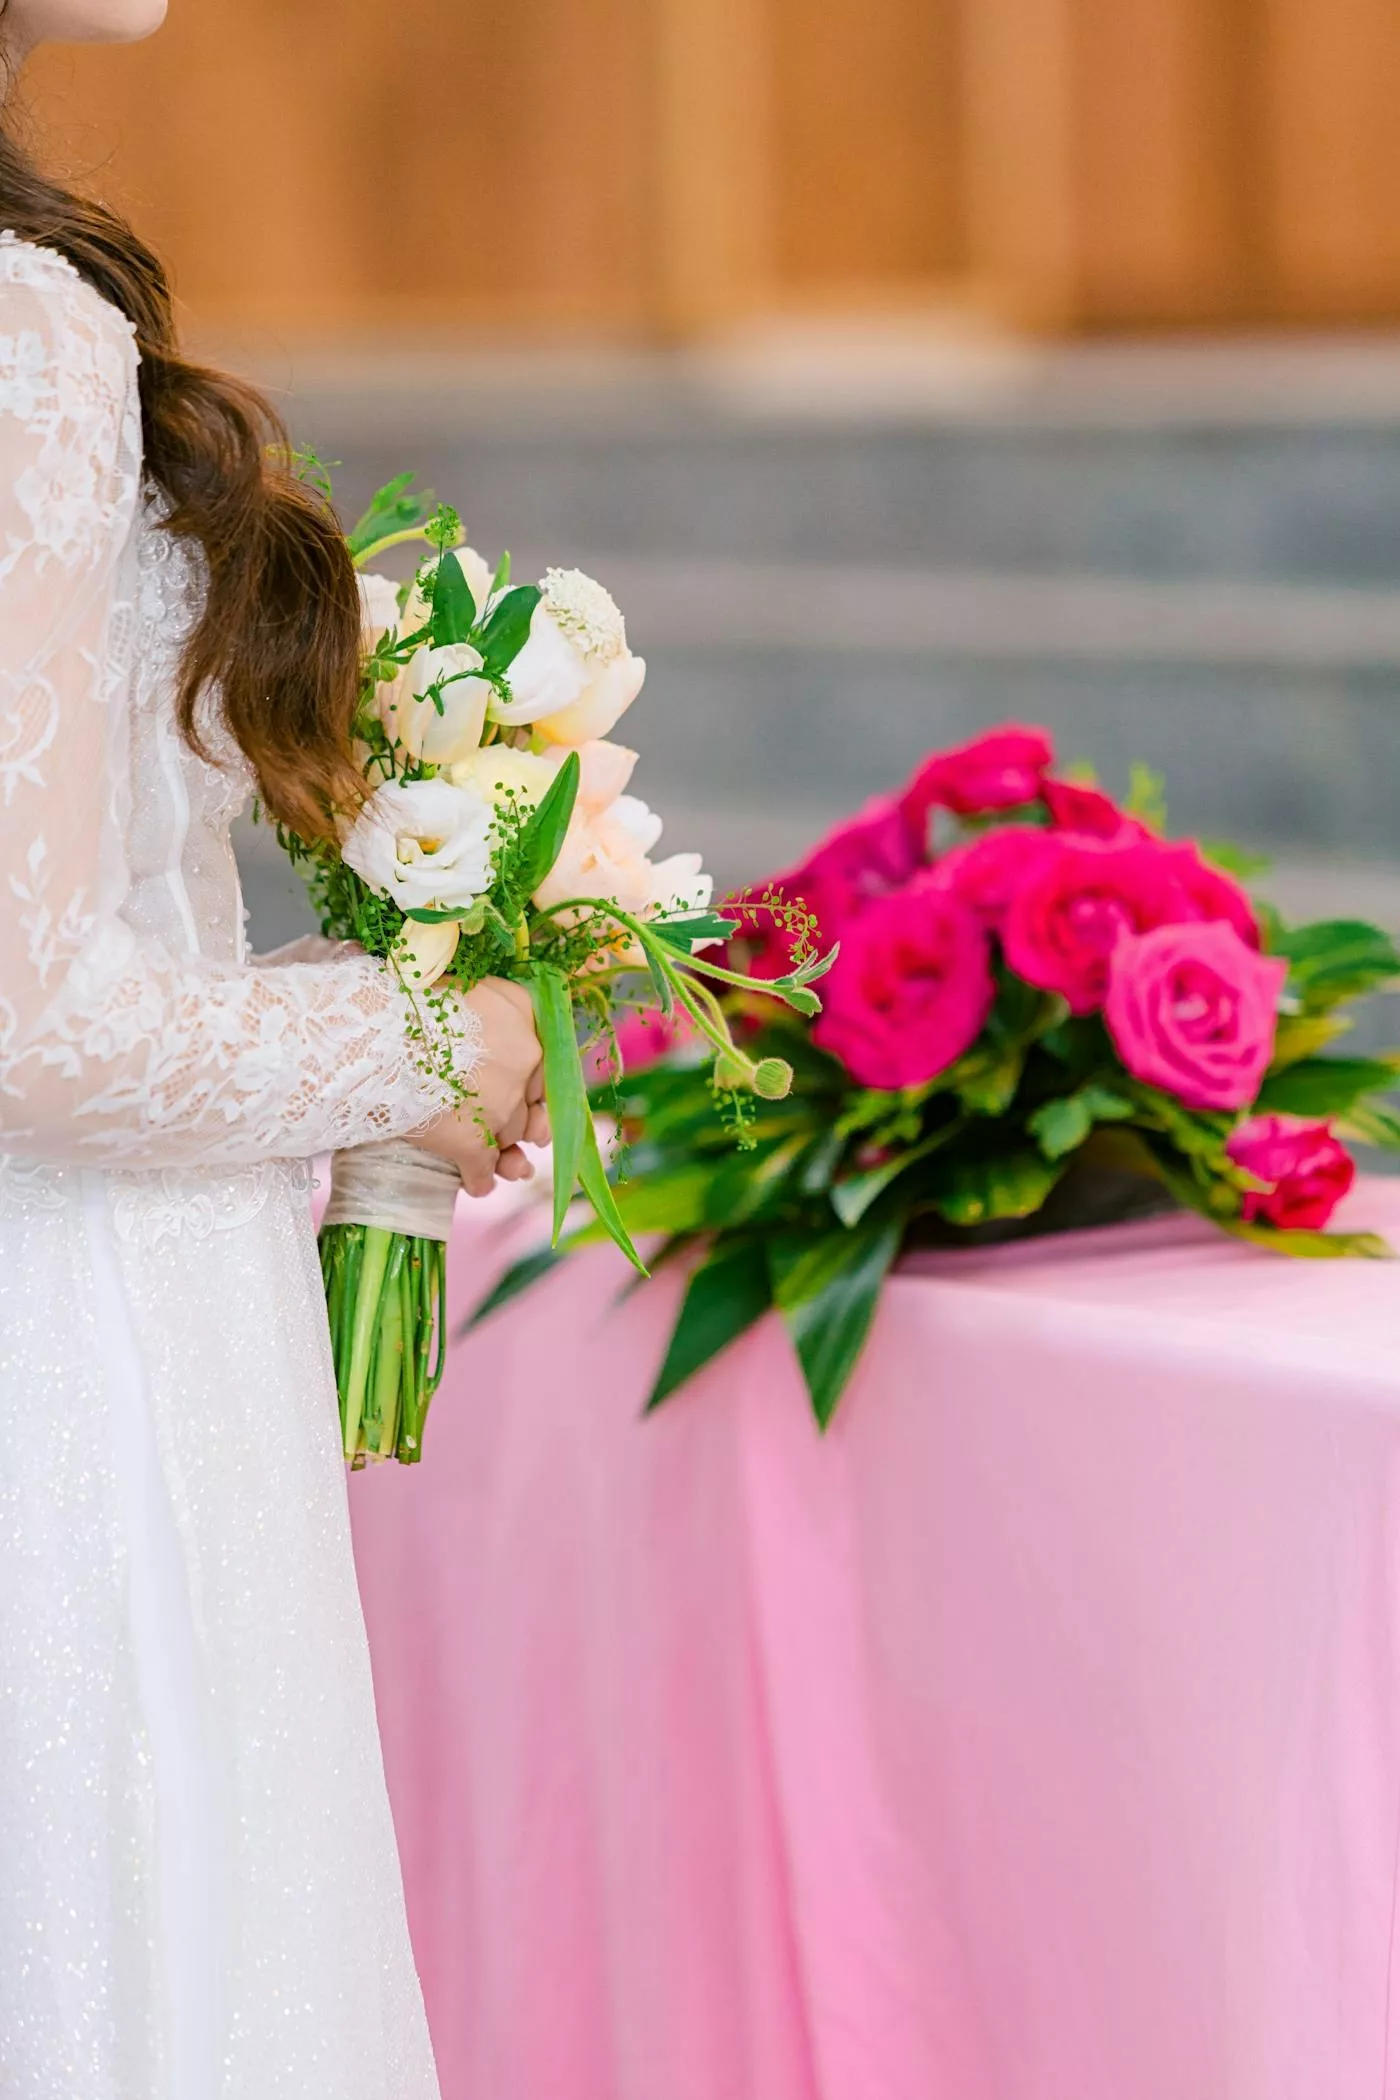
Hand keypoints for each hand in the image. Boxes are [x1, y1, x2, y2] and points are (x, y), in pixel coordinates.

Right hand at [409, 978, 548, 1197]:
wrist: (371, 1036)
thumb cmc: (399, 1002)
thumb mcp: (448, 984)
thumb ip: (473, 1004)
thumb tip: (468, 1017)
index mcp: (520, 1012)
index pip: (538, 1050)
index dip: (529, 1075)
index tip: (524, 1086)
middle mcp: (524, 1058)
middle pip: (530, 1096)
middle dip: (523, 1116)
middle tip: (520, 1131)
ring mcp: (502, 1104)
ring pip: (510, 1135)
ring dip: (504, 1150)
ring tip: (506, 1164)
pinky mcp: (473, 1143)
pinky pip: (482, 1170)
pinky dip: (478, 1178)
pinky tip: (475, 1183)